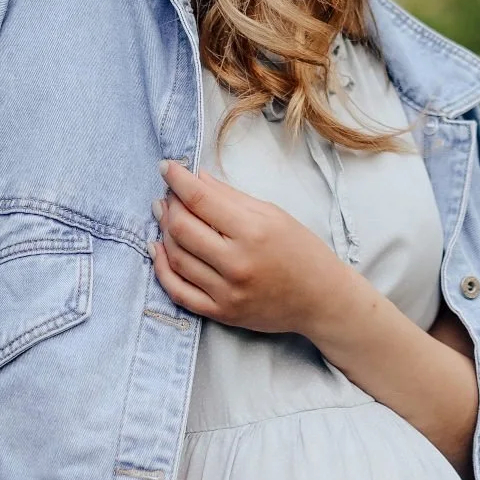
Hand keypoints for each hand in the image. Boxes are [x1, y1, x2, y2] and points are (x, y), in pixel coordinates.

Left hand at [149, 160, 351, 338]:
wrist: (321, 298)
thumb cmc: (301, 250)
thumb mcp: (272, 213)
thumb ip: (231, 197)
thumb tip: (196, 178)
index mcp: (253, 231)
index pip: (201, 200)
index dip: (177, 179)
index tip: (166, 166)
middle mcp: (237, 263)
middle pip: (183, 228)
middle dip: (169, 205)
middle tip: (167, 193)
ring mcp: (227, 292)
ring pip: (177, 257)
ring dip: (163, 232)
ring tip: (164, 215)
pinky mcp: (221, 313)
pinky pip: (178, 292)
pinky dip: (162, 269)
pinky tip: (158, 249)